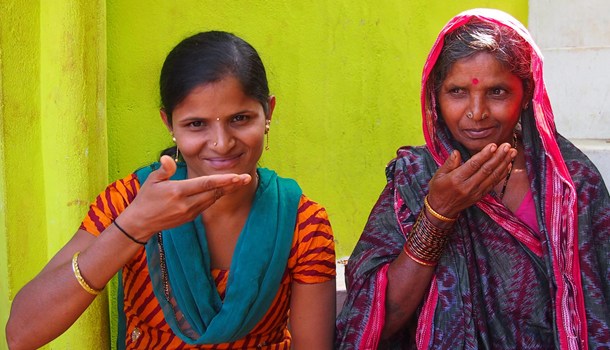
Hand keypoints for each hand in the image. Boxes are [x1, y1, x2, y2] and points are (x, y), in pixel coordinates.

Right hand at [118, 155, 250, 240]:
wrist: (141, 223)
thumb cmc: (146, 198)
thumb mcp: (151, 181)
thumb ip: (164, 170)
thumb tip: (167, 158)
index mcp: (178, 192)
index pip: (205, 184)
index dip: (222, 180)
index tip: (236, 176)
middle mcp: (186, 204)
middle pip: (214, 192)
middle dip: (231, 185)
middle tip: (247, 177)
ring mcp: (189, 212)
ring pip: (213, 199)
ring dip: (226, 191)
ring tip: (241, 181)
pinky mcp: (190, 217)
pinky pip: (207, 204)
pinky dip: (216, 196)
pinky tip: (225, 189)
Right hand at [427, 143, 516, 218]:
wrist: (441, 210)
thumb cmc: (438, 190)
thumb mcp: (438, 175)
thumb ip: (449, 163)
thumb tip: (456, 152)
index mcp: (456, 179)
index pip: (473, 165)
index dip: (484, 155)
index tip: (493, 145)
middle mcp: (468, 186)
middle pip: (486, 169)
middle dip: (498, 156)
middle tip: (507, 146)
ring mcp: (476, 192)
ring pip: (493, 176)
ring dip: (504, 164)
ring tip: (512, 153)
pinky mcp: (480, 196)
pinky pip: (493, 184)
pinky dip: (502, 174)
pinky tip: (508, 165)